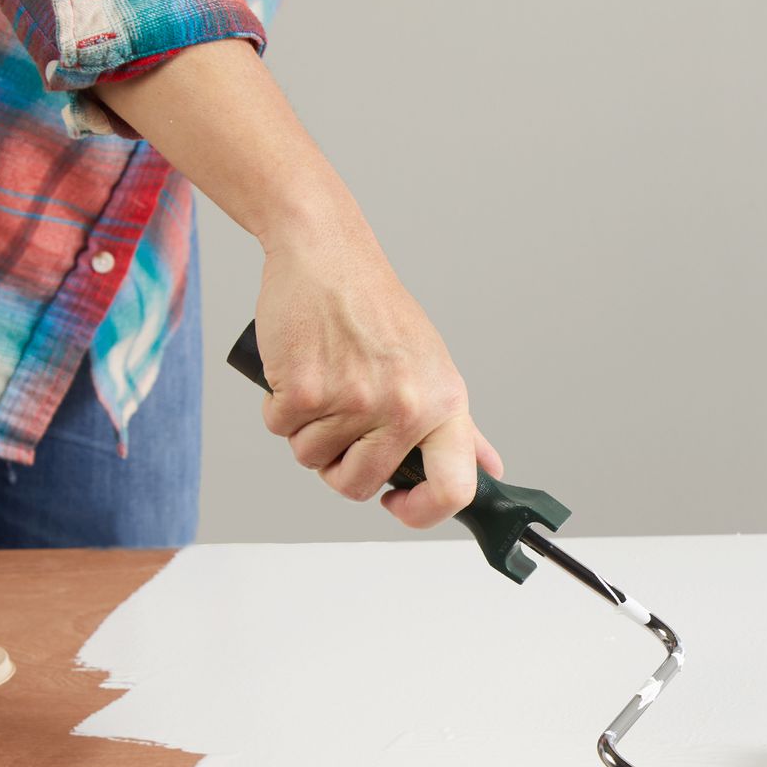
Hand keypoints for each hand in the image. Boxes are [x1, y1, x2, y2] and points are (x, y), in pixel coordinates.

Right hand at [253, 231, 503, 528]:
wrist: (328, 254)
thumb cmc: (378, 310)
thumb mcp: (434, 366)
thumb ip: (459, 429)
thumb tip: (488, 471)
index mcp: (444, 404)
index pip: (453, 489)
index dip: (422, 512)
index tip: (398, 502)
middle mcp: (406, 406)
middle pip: (359, 486)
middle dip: (339, 467)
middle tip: (340, 426)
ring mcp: (354, 400)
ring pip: (312, 460)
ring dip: (306, 433)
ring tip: (322, 384)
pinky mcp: (305, 390)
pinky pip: (279, 429)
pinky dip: (278, 407)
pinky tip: (298, 370)